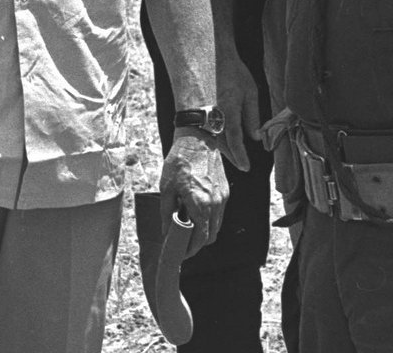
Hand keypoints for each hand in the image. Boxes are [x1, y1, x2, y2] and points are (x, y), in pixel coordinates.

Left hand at [161, 132, 228, 246]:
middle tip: (184, 243)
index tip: (182, 253)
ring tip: (189, 228)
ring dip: (205, 231)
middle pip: (211, 236)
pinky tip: (197, 213)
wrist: (197, 139)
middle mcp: (215, 203)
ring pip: (217, 225)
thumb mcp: (167, 188)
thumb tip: (167, 232)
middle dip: (198, 243)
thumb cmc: (179, 162)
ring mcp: (222, 197)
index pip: (200, 238)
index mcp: (200, 204)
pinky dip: (210, 219)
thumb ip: (167, 213)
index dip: (191, 249)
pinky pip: (220, 213)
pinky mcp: (225, 191)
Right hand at [215, 51, 261, 171]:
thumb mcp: (250, 91)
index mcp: (229, 109)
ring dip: (223, 149)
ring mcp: (204, 112)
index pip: (234, 138)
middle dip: (232, 156)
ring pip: (212, 138)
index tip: (245, 166)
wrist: (211, 57)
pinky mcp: (198, 111)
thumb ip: (252, 115)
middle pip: (221, 143)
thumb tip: (255, 136)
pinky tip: (221, 143)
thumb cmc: (233, 73)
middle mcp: (214, 113)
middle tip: (242, 165)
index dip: (240, 154)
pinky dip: (215, 139)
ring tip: (234, 157)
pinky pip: (206, 130)